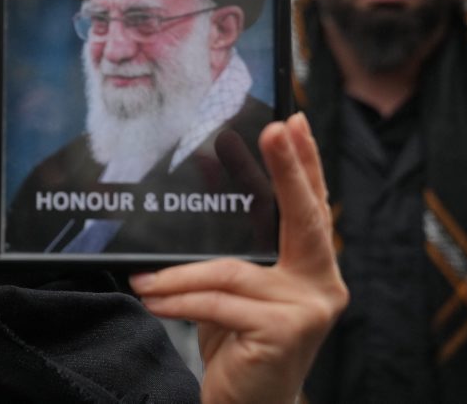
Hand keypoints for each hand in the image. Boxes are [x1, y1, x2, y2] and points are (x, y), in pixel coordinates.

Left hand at [129, 113, 347, 403]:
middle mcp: (321, 285)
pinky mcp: (285, 332)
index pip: (309, 209)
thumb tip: (202, 177)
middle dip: (287, 169)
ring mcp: (308, 309)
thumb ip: (232, 248)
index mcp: (311, 269)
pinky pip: (217, 303)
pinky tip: (152, 301)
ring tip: (144, 279)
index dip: (304, 164)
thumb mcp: (234, 289)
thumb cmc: (238, 343)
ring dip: (178, 277)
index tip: (291, 123)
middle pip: (302, 219)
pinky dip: (178, 300)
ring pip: (231, 271)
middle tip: (273, 129)